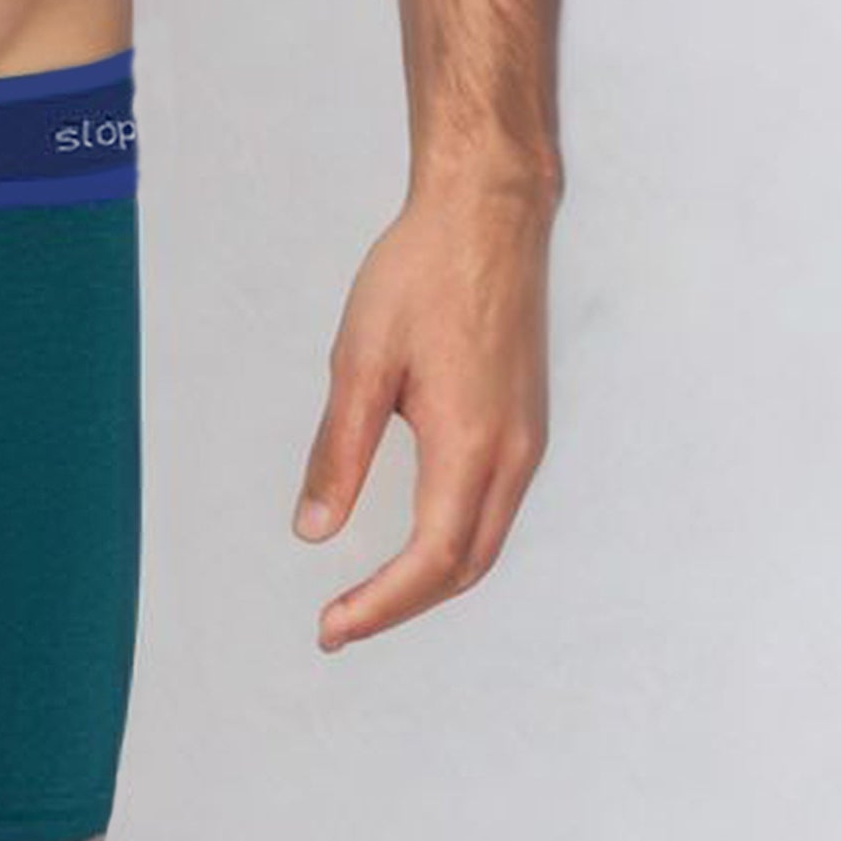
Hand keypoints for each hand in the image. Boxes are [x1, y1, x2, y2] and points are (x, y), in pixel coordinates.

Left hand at [292, 170, 554, 645]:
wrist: (488, 214)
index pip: (429, 559)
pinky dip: (455, 545)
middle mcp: (511, 453)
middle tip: (340, 624)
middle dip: (403, 606)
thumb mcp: (360, 362)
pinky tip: (415, 544)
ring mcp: (526, 439)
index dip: (380, 605)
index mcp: (469, 443)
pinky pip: (495, 510)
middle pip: (464, 567)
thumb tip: (314, 529)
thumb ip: (340, 453)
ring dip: (431, 581)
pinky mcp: (525, 423)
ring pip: (485, 543)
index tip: (332, 626)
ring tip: (371, 596)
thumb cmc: (423, 273)